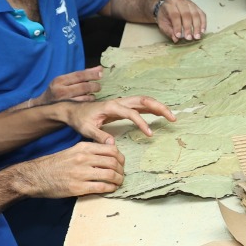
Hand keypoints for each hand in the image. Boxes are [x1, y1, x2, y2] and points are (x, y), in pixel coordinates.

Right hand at [13, 141, 126, 198]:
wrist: (35, 177)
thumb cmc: (55, 164)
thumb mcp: (72, 151)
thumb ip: (89, 151)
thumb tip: (109, 155)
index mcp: (83, 148)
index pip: (111, 149)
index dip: (121, 157)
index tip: (121, 163)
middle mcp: (83, 158)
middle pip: (113, 162)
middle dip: (121, 169)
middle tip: (121, 174)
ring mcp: (81, 173)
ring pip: (110, 174)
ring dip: (118, 180)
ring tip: (118, 182)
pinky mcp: (78, 187)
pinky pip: (102, 187)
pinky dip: (110, 188)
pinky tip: (111, 189)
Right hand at [39, 66, 101, 103]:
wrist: (43, 106)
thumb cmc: (57, 91)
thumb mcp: (64, 81)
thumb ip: (80, 75)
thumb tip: (99, 68)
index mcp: (59, 81)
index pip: (79, 75)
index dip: (91, 74)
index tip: (101, 73)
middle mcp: (61, 91)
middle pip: (84, 86)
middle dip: (95, 86)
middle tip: (98, 86)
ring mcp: (65, 102)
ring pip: (86, 97)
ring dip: (93, 94)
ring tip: (94, 93)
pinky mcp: (69, 110)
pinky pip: (84, 104)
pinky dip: (90, 101)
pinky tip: (90, 100)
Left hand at [62, 95, 176, 142]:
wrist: (73, 110)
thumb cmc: (80, 119)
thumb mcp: (86, 129)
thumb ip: (99, 136)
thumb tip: (113, 145)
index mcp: (111, 106)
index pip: (131, 113)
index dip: (142, 123)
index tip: (150, 134)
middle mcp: (119, 102)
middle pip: (143, 100)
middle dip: (159, 107)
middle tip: (172, 118)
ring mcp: (122, 103)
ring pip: (144, 101)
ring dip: (159, 107)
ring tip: (171, 117)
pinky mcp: (123, 106)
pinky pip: (141, 105)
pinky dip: (152, 109)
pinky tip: (160, 115)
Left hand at [156, 0, 205, 41]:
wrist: (167, 5)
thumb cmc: (164, 15)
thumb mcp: (162, 23)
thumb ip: (168, 31)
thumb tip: (176, 39)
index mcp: (170, 5)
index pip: (175, 15)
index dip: (177, 26)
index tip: (179, 36)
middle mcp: (180, 1)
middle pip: (186, 14)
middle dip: (188, 27)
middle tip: (189, 38)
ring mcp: (189, 3)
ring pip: (195, 14)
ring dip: (197, 26)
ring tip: (197, 36)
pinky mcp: (196, 6)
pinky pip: (202, 14)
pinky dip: (203, 23)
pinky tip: (202, 31)